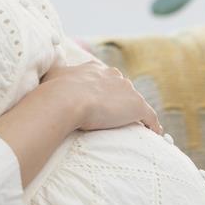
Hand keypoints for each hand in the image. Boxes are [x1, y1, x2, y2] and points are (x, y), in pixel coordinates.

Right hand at [42, 61, 162, 134]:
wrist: (65, 99)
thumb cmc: (55, 90)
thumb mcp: (53, 75)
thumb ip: (56, 73)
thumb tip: (50, 71)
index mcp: (95, 70)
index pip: (106, 79)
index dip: (105, 91)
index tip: (104, 101)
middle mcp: (114, 76)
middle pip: (123, 89)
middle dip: (121, 101)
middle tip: (118, 117)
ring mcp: (127, 90)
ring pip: (136, 102)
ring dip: (136, 113)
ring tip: (137, 127)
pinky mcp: (136, 106)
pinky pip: (150, 117)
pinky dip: (152, 125)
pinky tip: (154, 134)